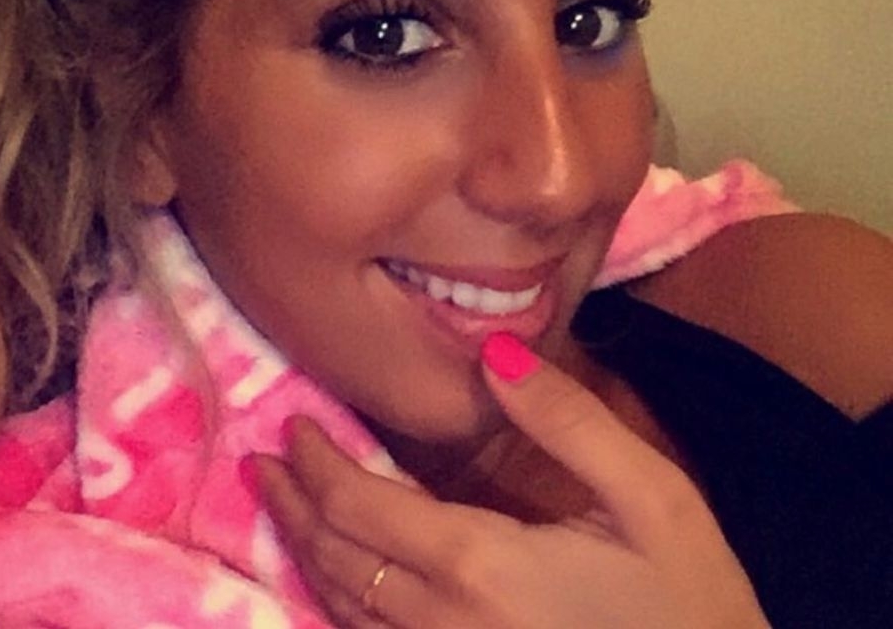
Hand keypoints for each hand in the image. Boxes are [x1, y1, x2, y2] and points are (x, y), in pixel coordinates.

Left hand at [255, 333, 768, 627]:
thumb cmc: (691, 607)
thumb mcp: (651, 500)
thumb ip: (569, 421)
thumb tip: (492, 353)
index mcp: (480, 566)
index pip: (360, 509)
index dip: (316, 464)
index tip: (295, 425)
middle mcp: (442, 626)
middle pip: (336, 559)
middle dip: (292, 504)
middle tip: (264, 462)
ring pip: (341, 610)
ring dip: (303, 551)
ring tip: (279, 506)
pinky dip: (335, 604)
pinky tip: (331, 580)